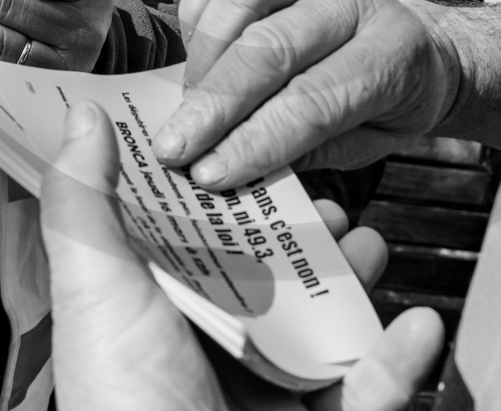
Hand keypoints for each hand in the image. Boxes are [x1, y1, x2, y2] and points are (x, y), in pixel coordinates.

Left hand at [41, 100, 443, 410]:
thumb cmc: (124, 410)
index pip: (201, 238)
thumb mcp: (95, 291)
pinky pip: (372, 394)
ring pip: (327, 327)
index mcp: (159, 317)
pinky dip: (401, 360)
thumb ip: (86, 203)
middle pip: (273, 278)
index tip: (259, 145)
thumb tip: (84, 119)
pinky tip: (416, 324)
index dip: (230, 192)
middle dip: (306, 234)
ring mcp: (269, 399)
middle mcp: (213, 355)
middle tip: (327, 202)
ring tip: (372, 245)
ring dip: (358, 284)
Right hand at [151, 0, 460, 188]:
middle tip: (174, 147)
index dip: (257, 140)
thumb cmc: (387, 102)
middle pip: (272, 47)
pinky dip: (197, 11)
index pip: (315, 100)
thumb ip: (308, 151)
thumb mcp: (369, 142)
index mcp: (393, 51)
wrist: (410, 42)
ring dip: (203, 59)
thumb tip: (233, 164)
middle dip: (216, 103)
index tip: (208, 174)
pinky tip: (194, 58)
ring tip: (186, 104)